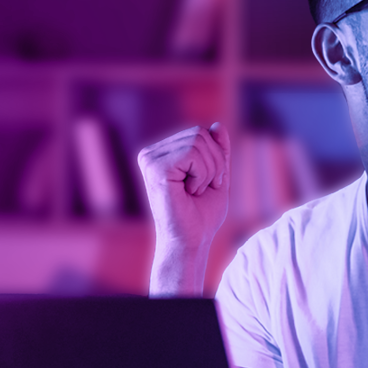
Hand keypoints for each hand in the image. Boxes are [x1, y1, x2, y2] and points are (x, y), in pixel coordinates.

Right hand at [137, 122, 230, 295]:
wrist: (191, 242)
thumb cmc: (201, 215)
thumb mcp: (216, 176)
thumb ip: (217, 151)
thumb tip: (217, 125)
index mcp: (162, 154)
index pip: (200, 132)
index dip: (215, 156)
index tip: (209, 182)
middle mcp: (151, 154)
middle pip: (199, 133)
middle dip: (215, 162)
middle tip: (205, 188)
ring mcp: (150, 160)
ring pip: (198, 141)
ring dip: (210, 170)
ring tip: (196, 191)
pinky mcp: (155, 169)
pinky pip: (192, 154)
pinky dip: (202, 174)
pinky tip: (190, 192)